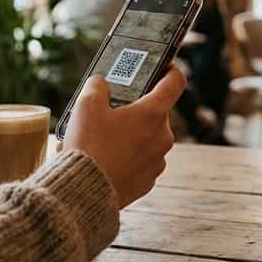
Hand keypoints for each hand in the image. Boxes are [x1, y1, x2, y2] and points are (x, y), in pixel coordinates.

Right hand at [63, 66, 186, 208]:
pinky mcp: (148, 181)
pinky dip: (128, 157)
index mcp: (152, 114)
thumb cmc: (89, 146)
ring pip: (148, 139)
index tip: (163, 68)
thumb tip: (102, 84)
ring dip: (132, 135)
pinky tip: (107, 159)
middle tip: (113, 111)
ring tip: (104, 139)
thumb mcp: (86, 105)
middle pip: (156, 114)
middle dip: (137, 110)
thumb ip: (97, 86)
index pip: (176, 82)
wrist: (85, 192)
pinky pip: (141, 161)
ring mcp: (157, 161)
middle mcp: (162, 137)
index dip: (171, 71)